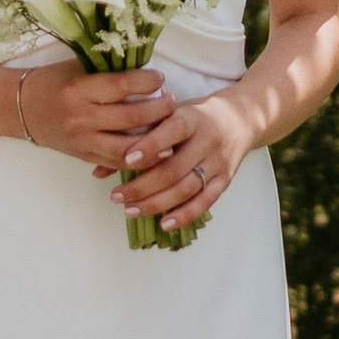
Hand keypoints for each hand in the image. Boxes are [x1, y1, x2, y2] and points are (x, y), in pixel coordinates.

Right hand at [18, 61, 171, 172]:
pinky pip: (118, 163)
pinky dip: (141, 159)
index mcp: (79, 89)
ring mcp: (83, 141)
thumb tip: (148, 70)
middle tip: (171, 101)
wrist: (22, 107)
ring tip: (168, 126)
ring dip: (155, 139)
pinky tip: (158, 150)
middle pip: (131, 118)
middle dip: (159, 110)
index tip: (160, 78)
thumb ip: (109, 70)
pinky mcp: (84, 156)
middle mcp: (81, 117)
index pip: (122, 86)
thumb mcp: (78, 67)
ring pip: (128, 148)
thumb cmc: (53, 81)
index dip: (148, 82)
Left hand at [110, 88, 252, 232]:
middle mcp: (208, 140)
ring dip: (156, 203)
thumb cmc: (195, 116)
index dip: (150, 145)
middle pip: (174, 169)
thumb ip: (137, 135)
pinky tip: (163, 223)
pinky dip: (184, 215)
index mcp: (192, 117)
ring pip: (186, 189)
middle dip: (142, 186)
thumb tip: (97, 169)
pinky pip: (205, 202)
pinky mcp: (225, 180)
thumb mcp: (169, 115)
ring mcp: (218, 162)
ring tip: (130, 211)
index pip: (172, 131)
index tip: (126, 159)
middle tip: (116, 197)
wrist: (241, 119)